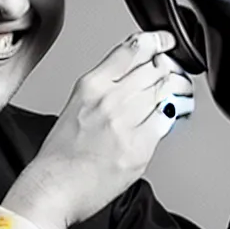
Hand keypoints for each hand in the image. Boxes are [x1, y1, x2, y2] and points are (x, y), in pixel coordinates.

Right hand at [2, 31, 194, 228]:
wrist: (54, 187)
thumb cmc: (60, 153)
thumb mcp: (77, 105)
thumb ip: (106, 88)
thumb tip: (137, 78)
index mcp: (92, 85)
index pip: (132, 50)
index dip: (156, 41)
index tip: (165, 42)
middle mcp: (110, 100)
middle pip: (155, 69)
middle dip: (167, 69)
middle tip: (171, 74)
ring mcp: (126, 123)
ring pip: (164, 92)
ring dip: (174, 90)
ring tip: (175, 93)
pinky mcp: (140, 147)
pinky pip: (167, 121)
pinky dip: (171, 116)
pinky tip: (168, 115)